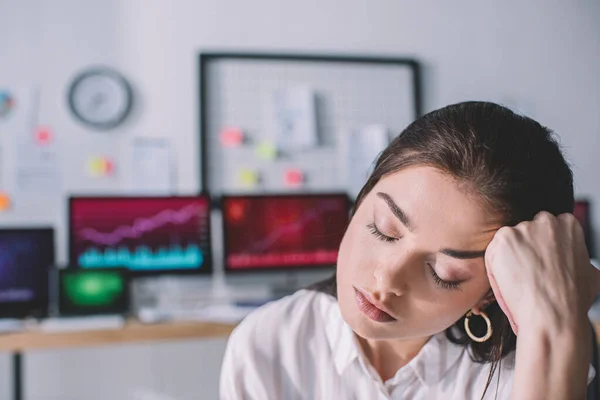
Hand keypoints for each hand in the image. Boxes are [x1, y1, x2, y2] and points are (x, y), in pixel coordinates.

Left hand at [484, 211, 599, 334]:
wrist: (553, 315)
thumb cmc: (572, 300)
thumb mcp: (589, 272)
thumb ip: (578, 257)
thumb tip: (578, 262)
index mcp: (568, 225)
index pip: (548, 228)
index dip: (543, 248)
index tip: (541, 261)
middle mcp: (546, 222)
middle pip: (528, 231)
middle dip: (526, 248)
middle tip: (528, 271)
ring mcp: (523, 228)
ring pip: (509, 241)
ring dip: (510, 257)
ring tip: (520, 280)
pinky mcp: (504, 238)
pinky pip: (494, 251)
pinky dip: (496, 265)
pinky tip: (509, 280)